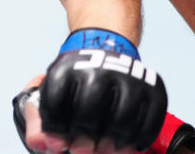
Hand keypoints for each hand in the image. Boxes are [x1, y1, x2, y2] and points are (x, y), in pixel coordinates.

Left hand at [14, 75, 194, 153]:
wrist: (107, 50)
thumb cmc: (78, 80)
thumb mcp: (53, 91)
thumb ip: (40, 121)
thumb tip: (43, 143)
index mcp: (69, 66)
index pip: (56, 102)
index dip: (55, 128)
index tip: (58, 137)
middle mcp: (100, 67)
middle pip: (89, 111)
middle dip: (83, 137)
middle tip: (81, 148)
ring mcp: (130, 77)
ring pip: (122, 120)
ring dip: (111, 143)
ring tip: (104, 146)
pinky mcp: (154, 89)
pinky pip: (150, 124)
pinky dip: (137, 141)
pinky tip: (126, 144)